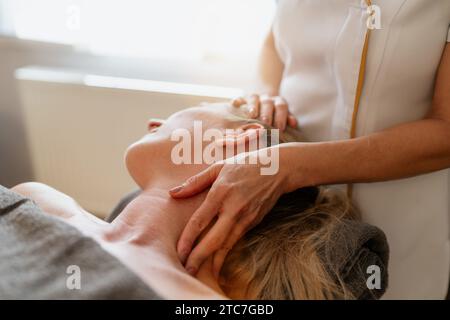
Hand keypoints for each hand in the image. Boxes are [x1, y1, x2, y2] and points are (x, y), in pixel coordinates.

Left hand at [169, 149, 289, 277]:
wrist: (278, 170)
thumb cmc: (245, 165)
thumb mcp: (219, 167)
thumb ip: (195, 182)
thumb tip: (173, 193)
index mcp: (221, 192)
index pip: (200, 220)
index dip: (188, 238)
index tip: (178, 252)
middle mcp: (233, 208)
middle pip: (214, 239)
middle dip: (199, 258)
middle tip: (186, 271)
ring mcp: (246, 217)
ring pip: (226, 245)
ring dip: (212, 261)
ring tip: (198, 273)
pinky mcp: (253, 222)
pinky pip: (236, 241)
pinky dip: (225, 254)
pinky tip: (215, 264)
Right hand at [232, 94, 296, 130]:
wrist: (263, 100)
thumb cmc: (274, 114)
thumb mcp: (283, 115)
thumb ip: (288, 119)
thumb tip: (294, 124)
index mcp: (277, 102)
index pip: (281, 106)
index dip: (281, 116)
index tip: (280, 128)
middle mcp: (266, 98)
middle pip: (268, 103)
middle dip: (267, 113)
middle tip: (266, 123)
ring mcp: (254, 97)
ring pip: (254, 99)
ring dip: (253, 106)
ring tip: (251, 115)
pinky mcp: (242, 99)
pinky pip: (239, 98)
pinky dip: (237, 101)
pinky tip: (234, 104)